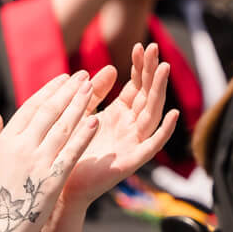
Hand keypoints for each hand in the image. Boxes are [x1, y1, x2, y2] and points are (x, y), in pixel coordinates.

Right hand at [0, 73, 99, 231]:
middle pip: (49, 111)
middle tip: (84, 75)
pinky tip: (95, 121)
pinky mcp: (52, 179)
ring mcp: (37, 162)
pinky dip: (83, 136)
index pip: (31, 107)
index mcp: (4, 140)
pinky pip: (70, 153)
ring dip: (79, 105)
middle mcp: (21, 146)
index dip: (49, 90)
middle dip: (68, 90)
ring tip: (93, 88)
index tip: (63, 79)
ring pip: (62, 127)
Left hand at [61, 44, 178, 211]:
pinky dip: (165, 130)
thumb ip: (94, 93)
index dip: (140, 67)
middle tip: (154, 47)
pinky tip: (173, 113)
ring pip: (152, 113)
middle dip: (151, 71)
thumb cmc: (69, 151)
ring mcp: (133, 143)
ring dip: (159, 91)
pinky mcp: (132, 161)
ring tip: (164, 68)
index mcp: (119, 116)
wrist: (60, 185)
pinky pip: (153, 145)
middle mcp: (130, 127)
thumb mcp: (81, 114)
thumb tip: (111, 68)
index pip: (136, 86)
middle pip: (147, 95)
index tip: (140, 46)